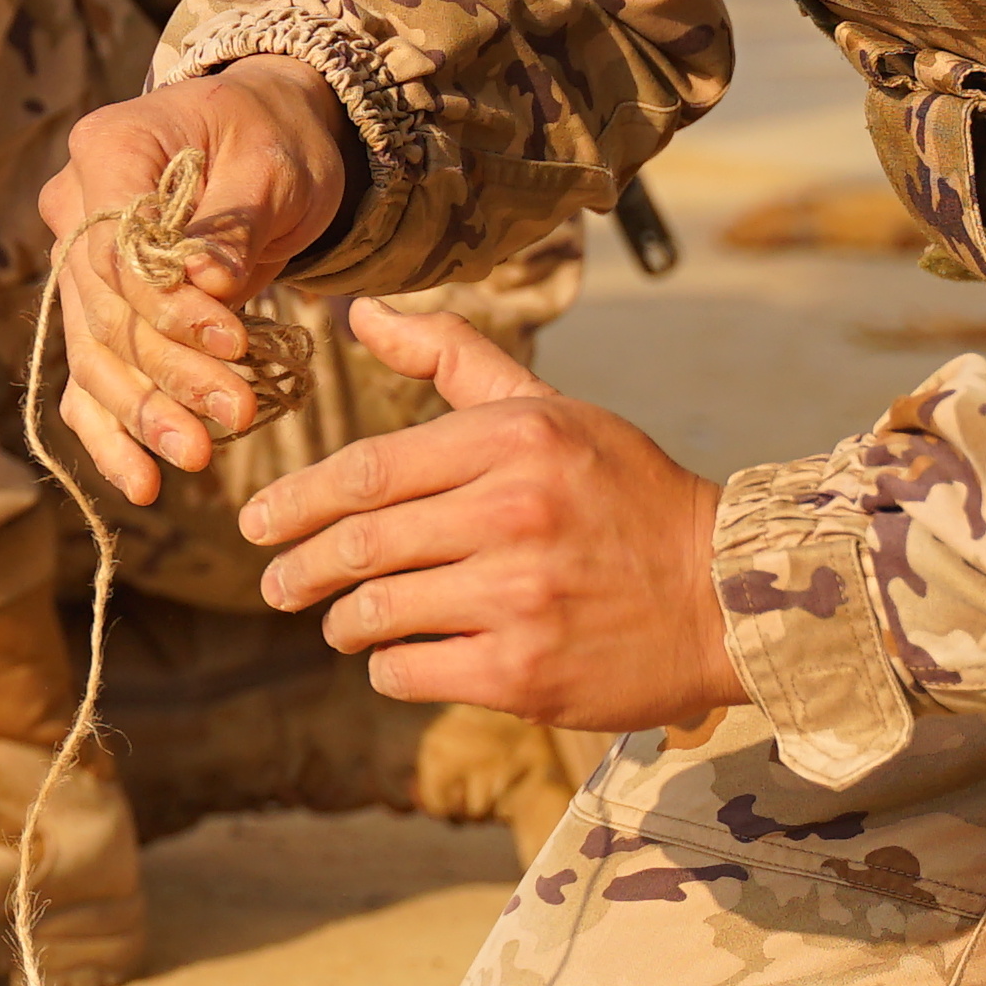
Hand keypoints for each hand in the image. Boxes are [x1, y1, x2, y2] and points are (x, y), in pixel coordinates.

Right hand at [35, 55, 357, 503]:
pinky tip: (141, 486)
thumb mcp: (274, 163)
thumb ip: (235, 221)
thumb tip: (211, 285)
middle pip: (103, 310)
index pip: (114, 248)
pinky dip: (110, 436)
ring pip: (93, 355)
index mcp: (107, 149)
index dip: (166, 305)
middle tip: (236, 414)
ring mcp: (76, 264)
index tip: (233, 340)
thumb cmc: (272, 138)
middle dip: (168, 372)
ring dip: (144, 413)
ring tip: (198, 459)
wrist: (263, 136)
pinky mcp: (98, 309)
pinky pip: (87, 381)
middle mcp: (72, 208)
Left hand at [239, 300, 744, 733]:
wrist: (728, 596)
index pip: (368, 471)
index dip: (297, 501)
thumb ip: (452, 358)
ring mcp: (518, 597)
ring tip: (339, 624)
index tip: (256, 522)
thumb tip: (359, 313)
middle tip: (274, 584)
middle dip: (300, 569)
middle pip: (360, 545)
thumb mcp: (551, 409)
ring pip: (376, 614)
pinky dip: (389, 667)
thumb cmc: (627, 495)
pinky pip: (411, 671)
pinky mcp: (525, 672)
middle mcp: (512, 513)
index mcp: (513, 441)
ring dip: (342, 623)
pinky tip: (397, 658)